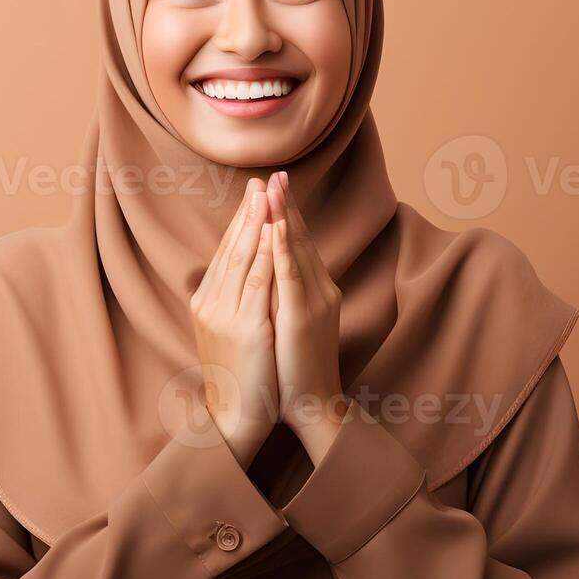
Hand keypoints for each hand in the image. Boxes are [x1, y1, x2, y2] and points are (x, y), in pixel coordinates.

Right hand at [188, 177, 280, 467]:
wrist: (236, 416)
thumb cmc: (240, 376)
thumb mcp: (229, 331)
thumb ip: (233, 300)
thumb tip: (244, 272)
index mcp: (207, 301)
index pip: (226, 251)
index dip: (241, 221)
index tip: (255, 193)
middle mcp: (211, 302)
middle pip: (232, 247)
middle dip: (248, 212)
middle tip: (261, 180)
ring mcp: (226, 314)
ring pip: (243, 258)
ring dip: (257, 222)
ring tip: (268, 194)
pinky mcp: (247, 327)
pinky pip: (258, 281)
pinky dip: (266, 252)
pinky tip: (275, 231)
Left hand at [265, 171, 349, 462]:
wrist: (309, 404)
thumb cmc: (292, 367)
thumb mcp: (283, 321)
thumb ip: (277, 293)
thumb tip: (261, 271)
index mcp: (309, 290)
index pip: (292, 244)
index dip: (284, 214)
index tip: (270, 186)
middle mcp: (317, 290)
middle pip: (297, 239)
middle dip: (285, 206)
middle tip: (274, 174)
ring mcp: (314, 302)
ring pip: (296, 251)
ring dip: (284, 216)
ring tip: (274, 187)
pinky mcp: (304, 317)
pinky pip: (292, 276)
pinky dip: (284, 249)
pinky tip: (276, 227)